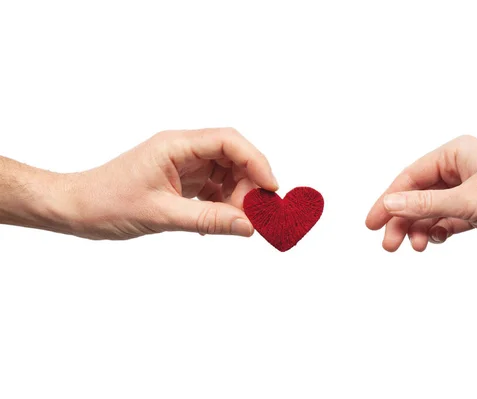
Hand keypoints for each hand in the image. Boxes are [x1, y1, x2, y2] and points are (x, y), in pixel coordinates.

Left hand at [56, 128, 277, 239]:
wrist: (76, 209)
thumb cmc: (107, 204)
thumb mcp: (161, 214)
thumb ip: (208, 219)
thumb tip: (248, 226)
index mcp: (176, 145)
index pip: (227, 141)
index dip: (255, 161)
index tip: (270, 189)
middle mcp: (182, 150)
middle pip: (232, 156)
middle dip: (248, 183)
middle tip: (254, 214)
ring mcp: (183, 164)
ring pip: (226, 172)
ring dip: (238, 196)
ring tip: (238, 221)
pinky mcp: (181, 180)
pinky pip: (213, 187)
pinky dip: (223, 203)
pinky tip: (221, 222)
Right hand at [366, 135, 476, 251]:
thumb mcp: (466, 201)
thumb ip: (424, 205)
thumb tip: (388, 205)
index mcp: (454, 154)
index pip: (409, 178)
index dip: (388, 201)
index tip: (371, 223)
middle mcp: (460, 168)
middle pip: (418, 195)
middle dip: (403, 220)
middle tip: (390, 244)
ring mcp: (470, 188)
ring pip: (432, 209)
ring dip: (422, 228)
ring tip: (417, 246)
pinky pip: (449, 218)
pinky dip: (440, 230)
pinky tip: (436, 240)